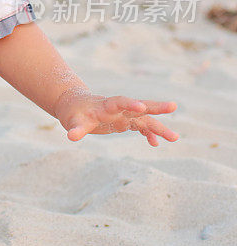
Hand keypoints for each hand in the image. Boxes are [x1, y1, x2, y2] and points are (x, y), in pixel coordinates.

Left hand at [54, 90, 178, 146]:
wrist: (75, 106)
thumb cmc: (73, 113)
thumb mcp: (72, 122)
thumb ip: (75, 129)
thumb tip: (71, 137)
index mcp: (105, 106)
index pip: (119, 102)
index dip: (130, 104)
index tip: (141, 107)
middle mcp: (118, 109)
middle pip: (139, 106)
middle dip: (156, 107)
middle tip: (173, 106)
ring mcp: (123, 115)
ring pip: (144, 119)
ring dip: (158, 127)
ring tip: (174, 138)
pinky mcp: (124, 121)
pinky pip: (140, 127)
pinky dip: (148, 134)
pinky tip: (155, 143)